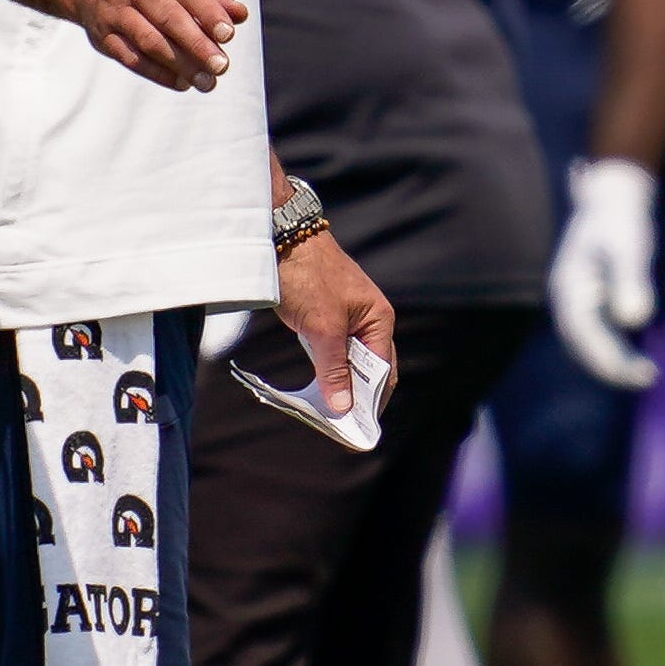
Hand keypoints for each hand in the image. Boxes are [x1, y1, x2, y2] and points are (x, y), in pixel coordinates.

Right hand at [75, 0, 245, 92]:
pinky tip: (182, 83)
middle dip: (196, 43)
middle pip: (166, 16)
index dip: (207, 10)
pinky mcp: (103, 36)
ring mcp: (113, 10)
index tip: (228, 34)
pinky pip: (131, 59)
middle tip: (221, 65)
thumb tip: (239, 14)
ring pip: (148, 41)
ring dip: (181, 65)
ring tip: (208, 82)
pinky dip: (158, 73)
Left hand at [275, 227, 397, 416]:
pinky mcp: (326, 319)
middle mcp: (368, 320)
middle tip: (340, 427)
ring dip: (339, 386)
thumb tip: (343, 407)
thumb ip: (333, 369)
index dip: (373, 401)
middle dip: (356, 397)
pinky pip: (332, 353)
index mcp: (378, 319)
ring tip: (328, 416)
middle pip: (368, 369)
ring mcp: (347, 319)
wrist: (280, 237)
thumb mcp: (322, 328)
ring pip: (348, 363)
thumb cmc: (307, 276)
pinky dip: (326, 372)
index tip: (358, 428)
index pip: (383, 371)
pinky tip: (317, 391)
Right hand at [549, 158, 660, 389]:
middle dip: (612, 368)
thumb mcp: (628, 247)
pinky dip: (612, 350)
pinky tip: (635, 355)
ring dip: (612, 362)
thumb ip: (629, 280)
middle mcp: (565, 301)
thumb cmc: (620, 222)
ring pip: (586, 344)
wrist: (610, 200)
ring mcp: (573, 303)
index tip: (643, 373)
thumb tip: (632, 318)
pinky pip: (595, 335)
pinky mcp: (586, 303)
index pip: (585, 338)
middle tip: (648, 378)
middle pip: (582, 347)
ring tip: (644, 373)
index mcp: (569, 290)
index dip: (612, 360)